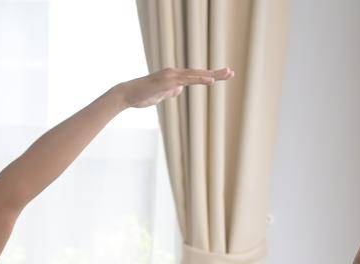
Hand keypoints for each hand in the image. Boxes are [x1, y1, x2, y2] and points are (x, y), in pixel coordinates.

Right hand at [117, 66, 233, 108]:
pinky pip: (187, 79)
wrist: (127, 95)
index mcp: (174, 78)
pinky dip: (199, 79)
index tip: (223, 76)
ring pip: (195, 75)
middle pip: (199, 73)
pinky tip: (211, 80)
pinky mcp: (167, 80)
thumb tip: (179, 90)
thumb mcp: (160, 95)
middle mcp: (174, 74)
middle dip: (216, 72)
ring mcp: (171, 76)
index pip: (195, 77)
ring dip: (211, 74)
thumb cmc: (142, 96)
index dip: (209, 76)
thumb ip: (170, 91)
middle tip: (232, 72)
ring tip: (226, 74)